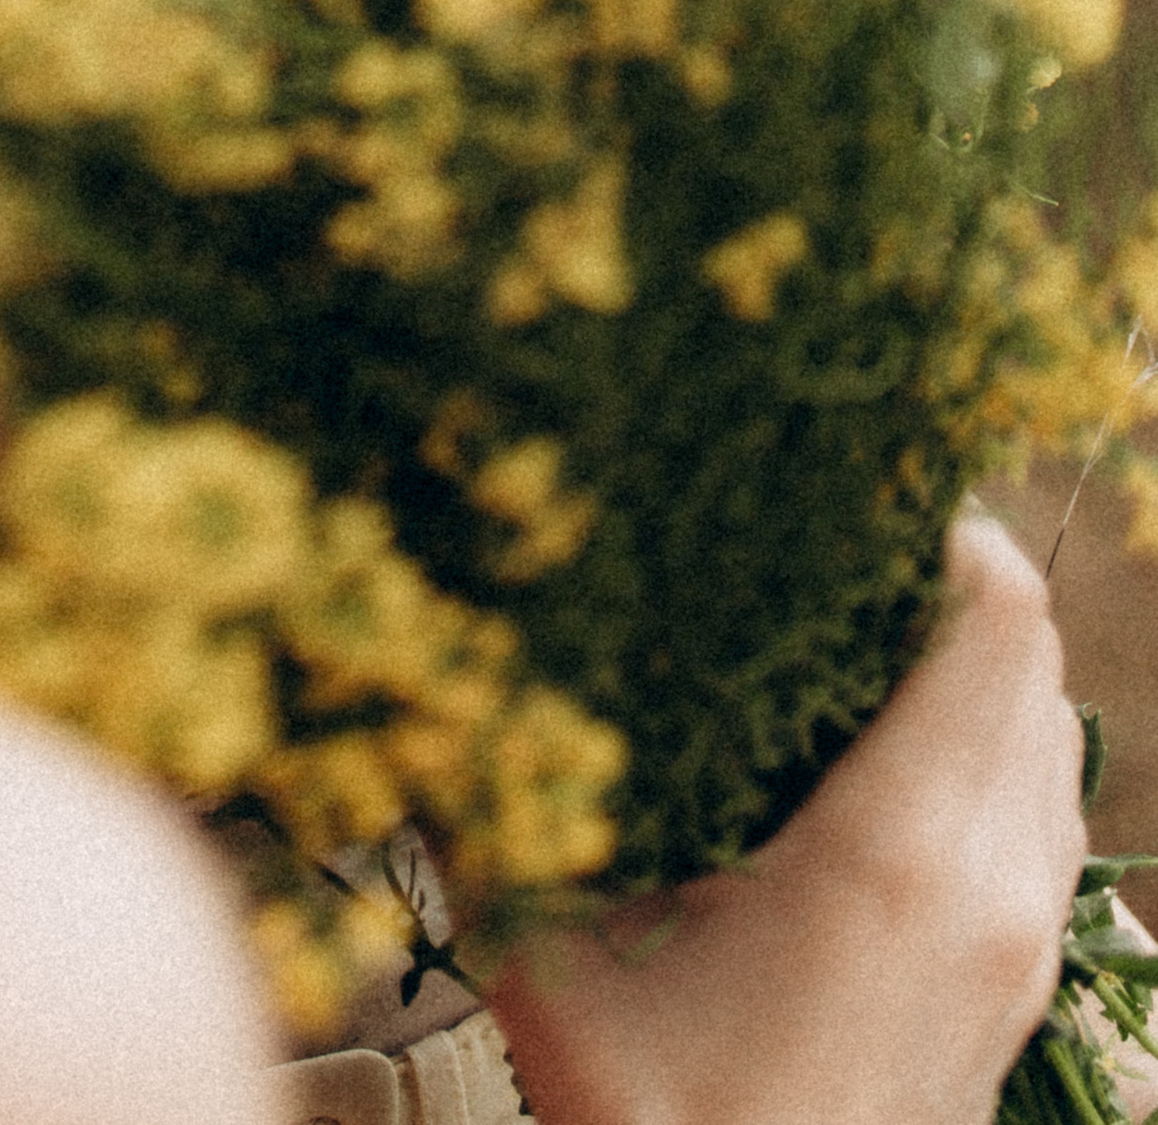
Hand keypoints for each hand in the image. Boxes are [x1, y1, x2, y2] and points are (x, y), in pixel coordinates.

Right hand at [488, 511, 1085, 1124]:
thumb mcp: (555, 965)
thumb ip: (496, 811)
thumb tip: (433, 678)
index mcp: (900, 851)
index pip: (997, 626)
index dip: (949, 535)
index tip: (861, 496)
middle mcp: (992, 885)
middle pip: (1034, 667)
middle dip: (951, 589)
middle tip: (843, 553)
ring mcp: (1021, 944)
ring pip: (1051, 744)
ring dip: (980, 676)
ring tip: (864, 642)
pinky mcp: (1018, 990)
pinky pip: (1044, 822)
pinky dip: (994, 758)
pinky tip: (892, 760)